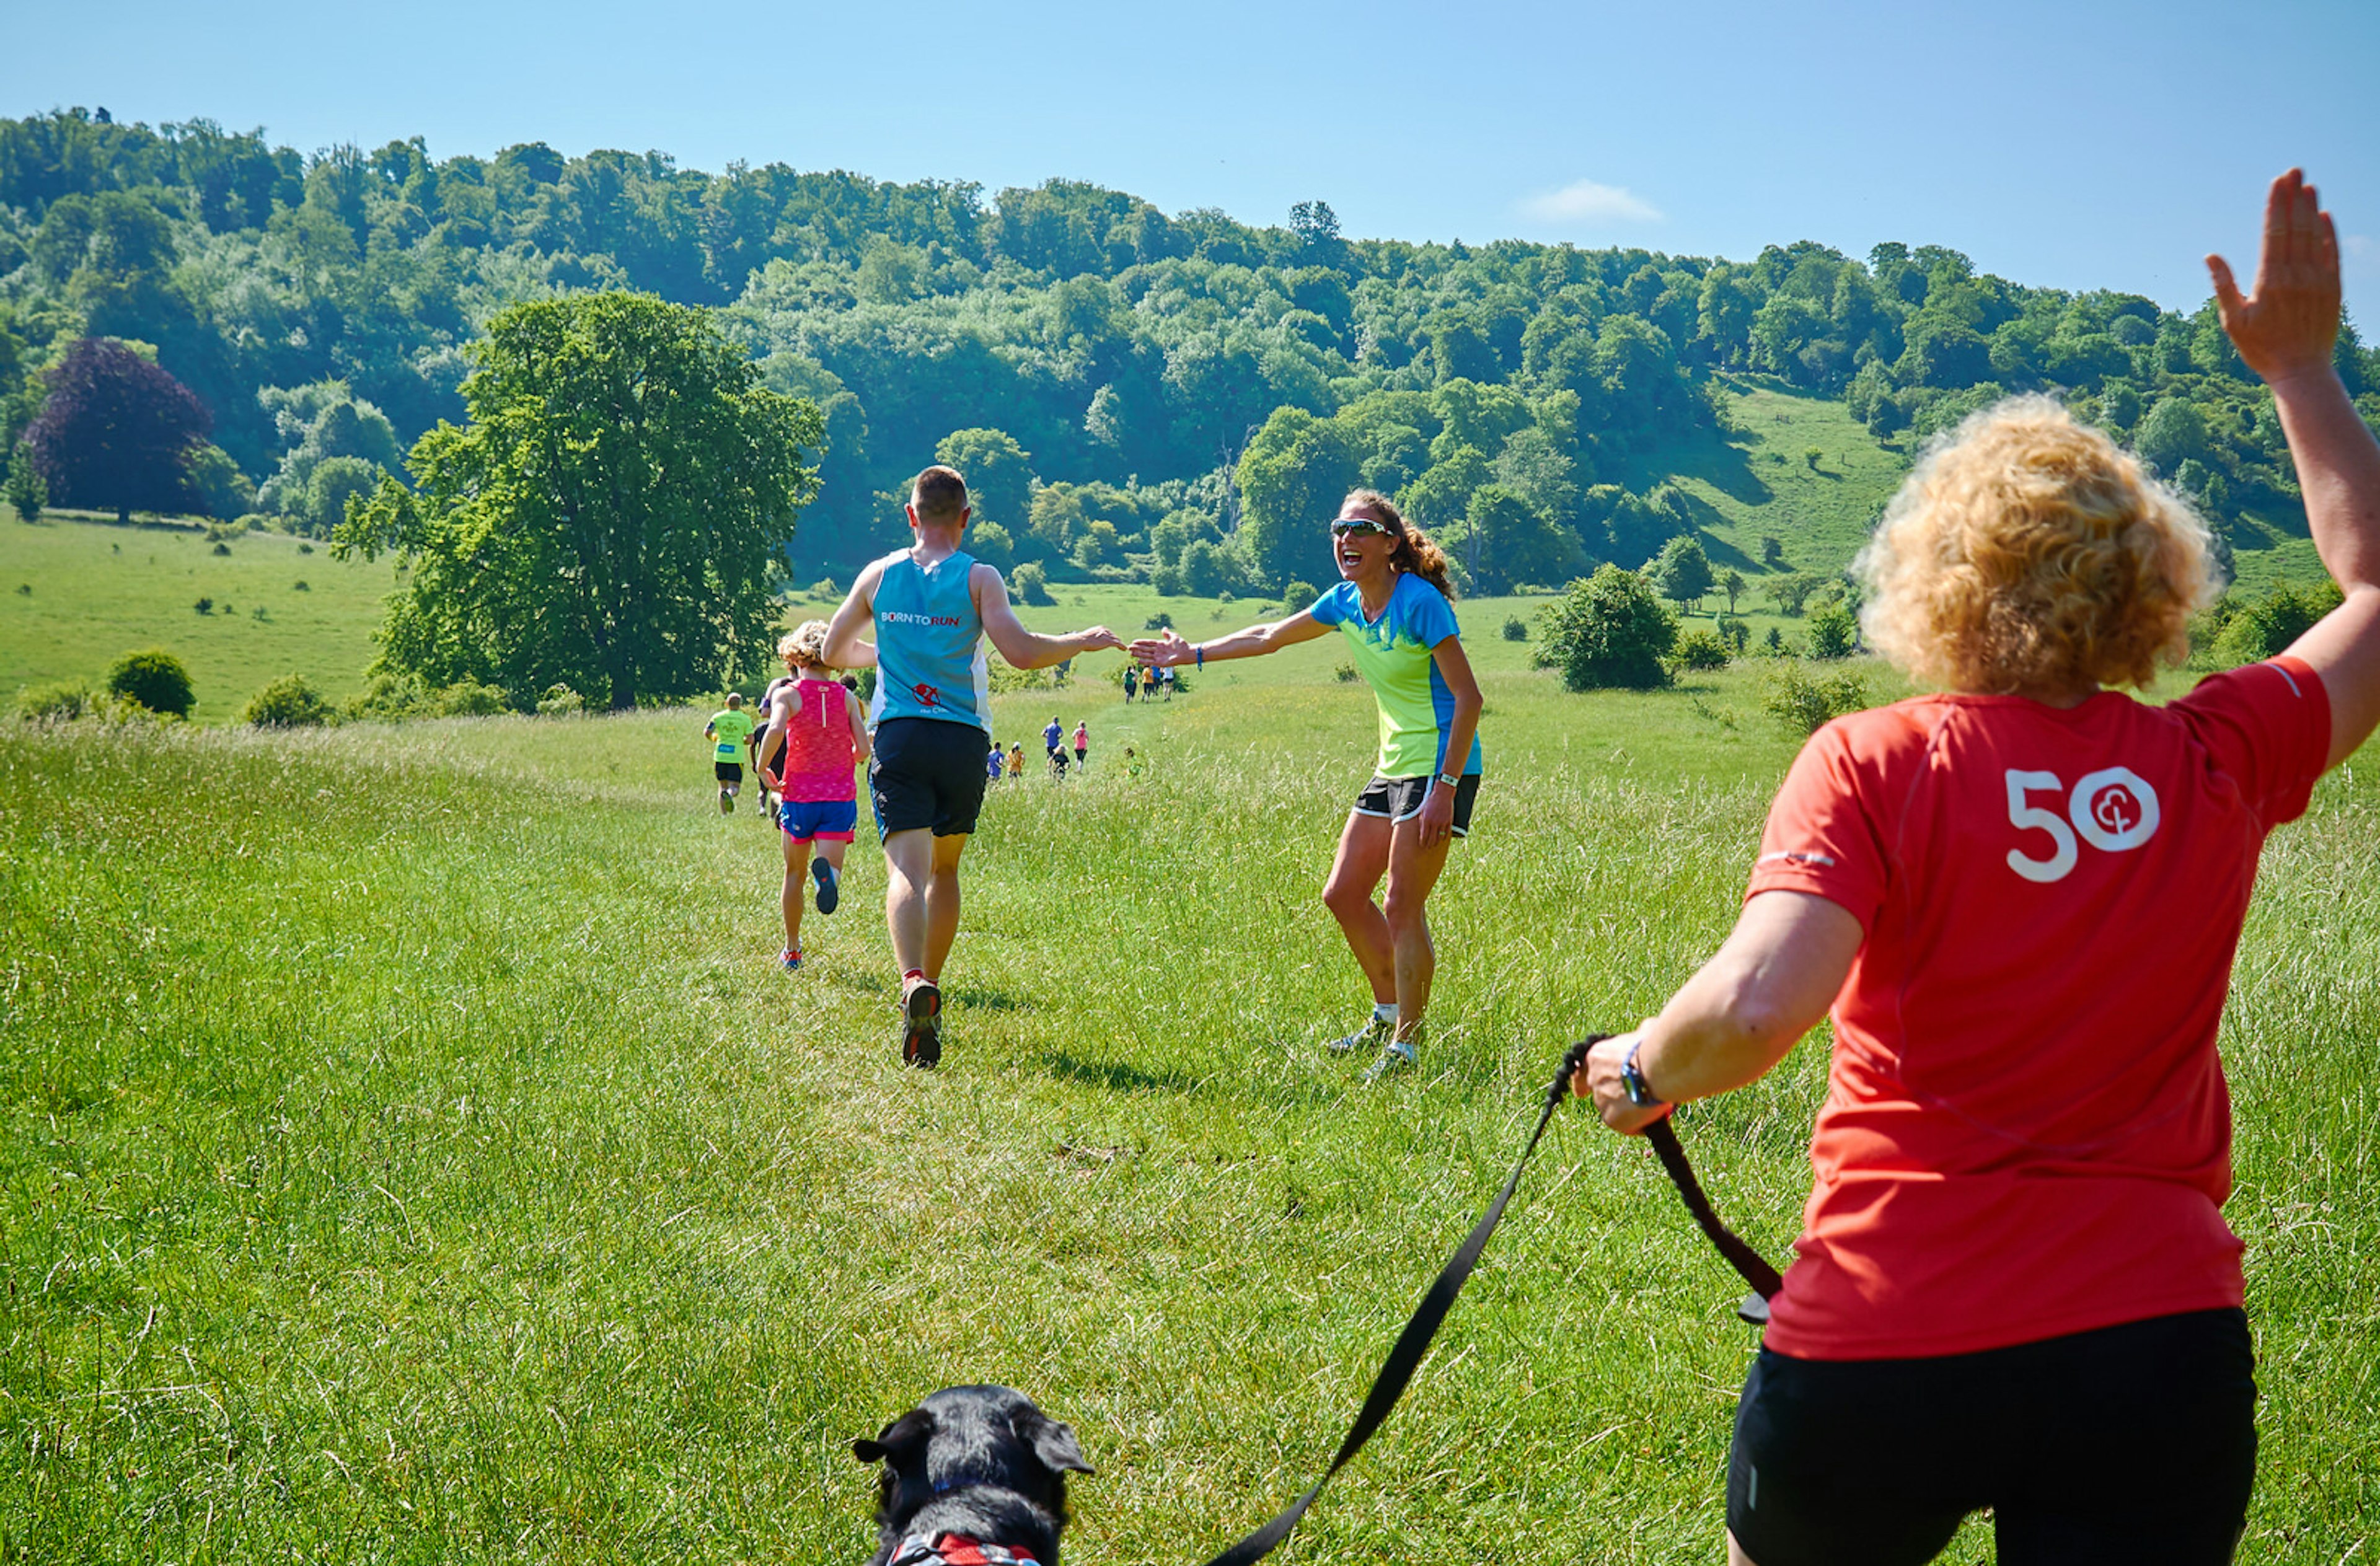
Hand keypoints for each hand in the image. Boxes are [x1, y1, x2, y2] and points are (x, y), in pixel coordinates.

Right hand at [1077, 626, 1122, 653]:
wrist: (1082, 640)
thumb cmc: (1081, 640)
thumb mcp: (1087, 637)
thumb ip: (1091, 637)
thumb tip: (1086, 640)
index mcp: (1101, 628)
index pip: (1109, 633)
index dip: (1112, 638)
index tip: (1114, 641)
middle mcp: (1105, 630)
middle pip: (1114, 636)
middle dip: (1117, 641)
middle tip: (1120, 645)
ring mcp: (1108, 636)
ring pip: (1117, 640)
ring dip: (1120, 644)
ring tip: (1123, 648)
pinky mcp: (1109, 641)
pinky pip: (1118, 644)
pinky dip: (1122, 646)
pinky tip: (1124, 649)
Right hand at [1128, 628, 1189, 666]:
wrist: (1187, 653)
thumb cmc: (1181, 645)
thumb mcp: (1173, 637)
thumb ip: (1167, 633)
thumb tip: (1163, 628)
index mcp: (1160, 644)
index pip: (1149, 643)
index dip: (1141, 642)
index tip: (1134, 641)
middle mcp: (1158, 651)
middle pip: (1145, 649)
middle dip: (1137, 648)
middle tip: (1128, 647)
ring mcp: (1159, 657)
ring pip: (1146, 655)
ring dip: (1138, 654)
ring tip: (1131, 653)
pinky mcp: (1161, 663)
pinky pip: (1151, 662)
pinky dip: (1145, 662)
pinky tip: (1138, 661)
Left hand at [1415, 778, 1455, 847]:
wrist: (1442, 794)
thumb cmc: (1430, 801)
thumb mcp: (1423, 810)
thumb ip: (1421, 821)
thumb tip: (1420, 832)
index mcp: (1426, 819)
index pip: (1423, 835)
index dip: (1422, 842)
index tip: (1421, 845)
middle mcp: (1434, 822)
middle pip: (1431, 838)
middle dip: (1429, 844)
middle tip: (1427, 847)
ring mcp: (1442, 822)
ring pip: (1439, 837)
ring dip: (1436, 842)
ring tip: (1434, 844)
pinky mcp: (1449, 821)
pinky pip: (1446, 833)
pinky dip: (1443, 837)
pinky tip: (1441, 839)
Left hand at [1572, 1029, 1671, 1134]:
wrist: (1659, 1068)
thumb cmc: (1654, 1047)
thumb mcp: (1645, 1033)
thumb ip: (1639, 1036)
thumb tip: (1646, 1031)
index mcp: (1597, 1056)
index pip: (1582, 1071)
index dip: (1582, 1082)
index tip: (1580, 1093)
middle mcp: (1594, 1078)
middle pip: (1603, 1093)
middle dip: (1618, 1096)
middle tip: (1639, 1096)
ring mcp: (1601, 1100)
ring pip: (1615, 1111)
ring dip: (1630, 1110)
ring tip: (1651, 1103)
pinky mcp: (1612, 1119)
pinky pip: (1626, 1126)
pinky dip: (1639, 1124)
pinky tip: (1652, 1116)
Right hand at [2208, 168, 2341, 387]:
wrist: (2301, 370)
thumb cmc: (2261, 348)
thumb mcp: (2233, 321)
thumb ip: (2223, 286)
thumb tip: (2211, 256)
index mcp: (2270, 282)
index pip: (2274, 233)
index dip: (2276, 205)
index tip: (2277, 182)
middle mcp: (2297, 276)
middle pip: (2296, 227)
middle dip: (2294, 197)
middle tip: (2294, 171)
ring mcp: (2318, 280)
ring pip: (2315, 236)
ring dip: (2311, 209)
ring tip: (2308, 186)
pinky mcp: (2333, 288)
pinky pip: (2332, 253)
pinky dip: (2329, 233)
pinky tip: (2325, 215)